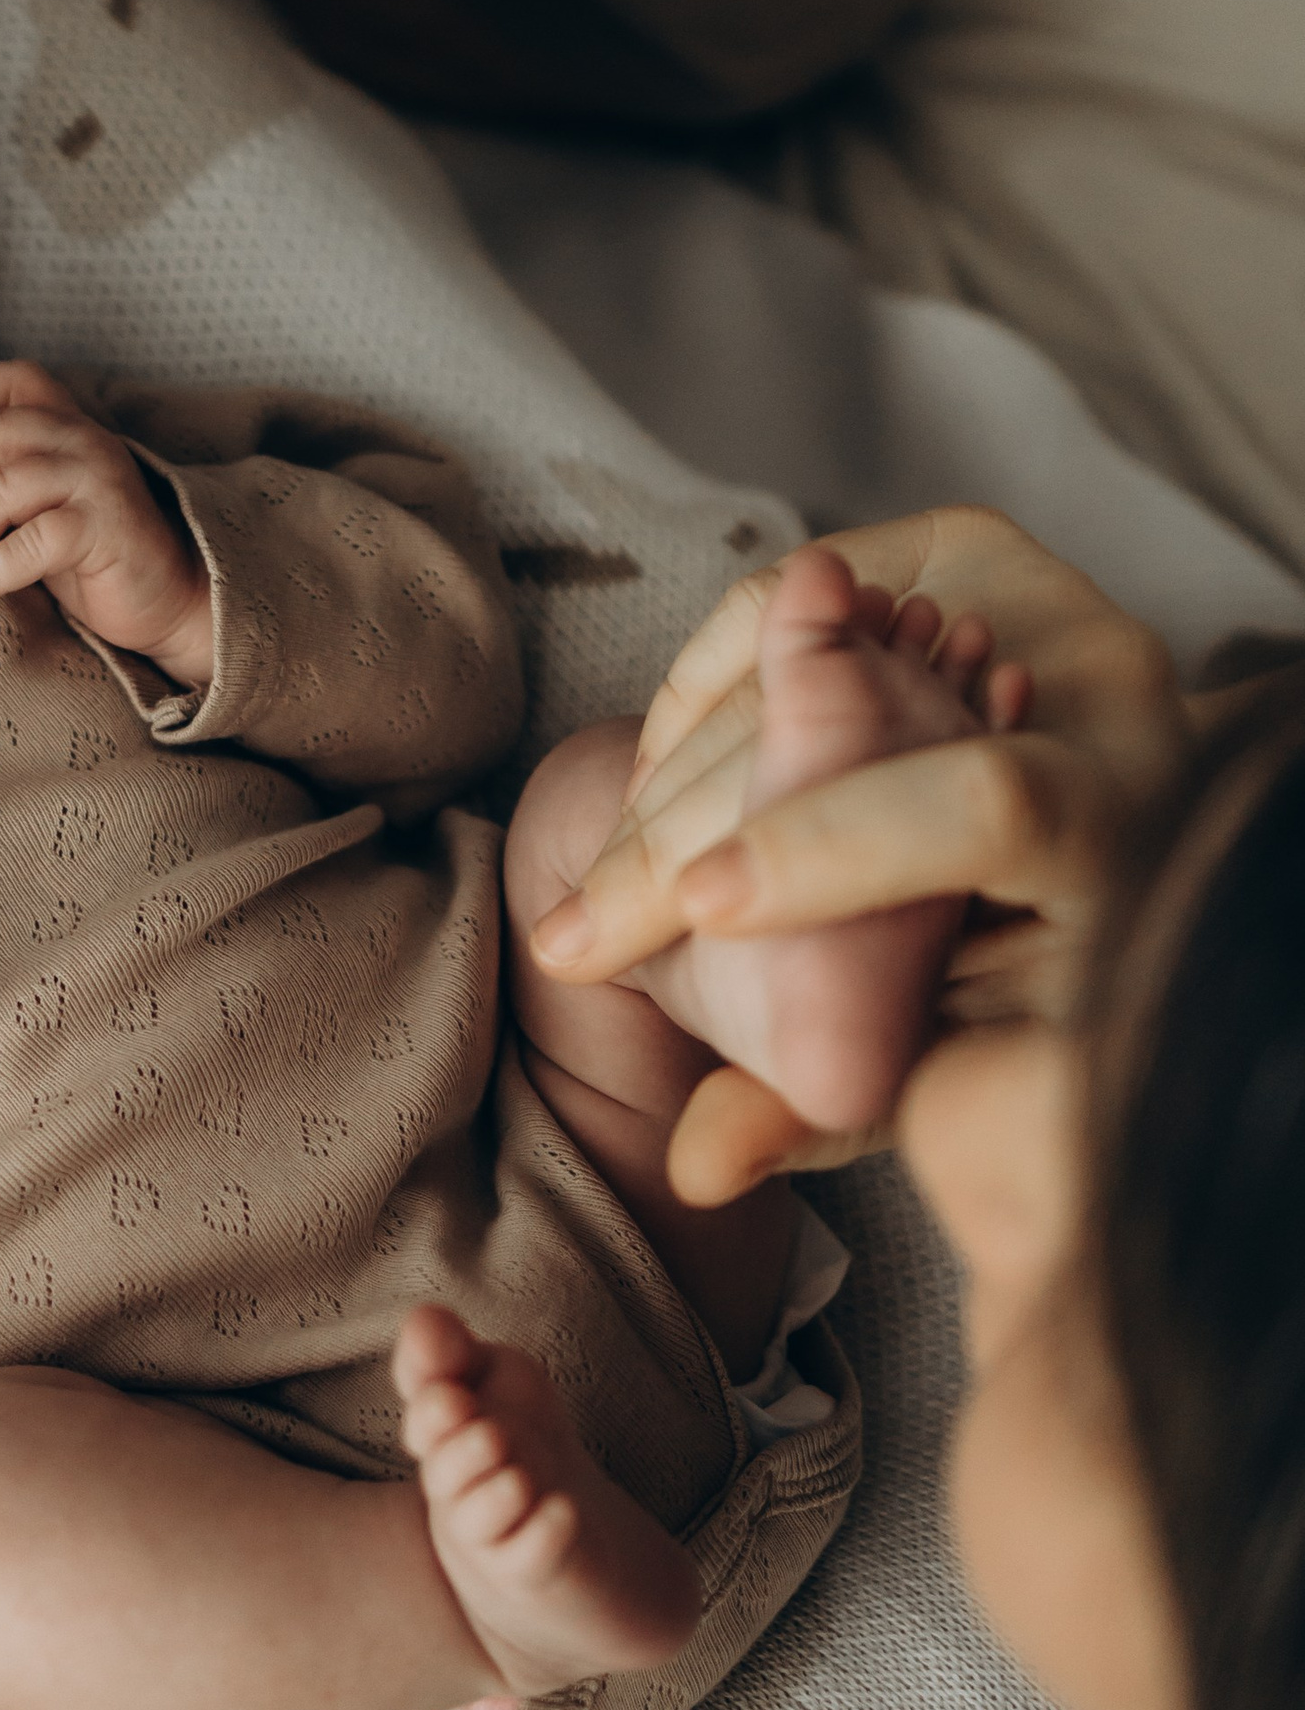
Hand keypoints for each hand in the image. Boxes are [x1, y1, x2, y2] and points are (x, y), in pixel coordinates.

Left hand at [0, 361, 211, 687]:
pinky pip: (30, 541)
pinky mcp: (106, 527)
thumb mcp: (45, 506)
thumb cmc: (96, 557)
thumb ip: (6, 480)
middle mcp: (86, 441)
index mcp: (70, 427)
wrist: (168, 602)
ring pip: (3, 487)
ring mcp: (99, 480)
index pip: (18, 379)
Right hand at [528, 513, 1186, 1189]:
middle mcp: (1106, 685)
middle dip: (688, 842)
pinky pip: (787, 600)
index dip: (832, 848)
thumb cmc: (1047, 966)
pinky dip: (699, 688)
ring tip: (598, 887)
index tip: (704, 911)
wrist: (1114, 822)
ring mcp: (1038, 592)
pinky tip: (648, 782)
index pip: (985, 803)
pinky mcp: (968, 544)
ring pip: (799, 655)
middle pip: (852, 734)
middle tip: (581, 936)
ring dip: (672, 773)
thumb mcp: (974, 1057)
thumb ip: (845, 1100)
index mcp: (1128, 821)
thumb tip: (702, 1165)